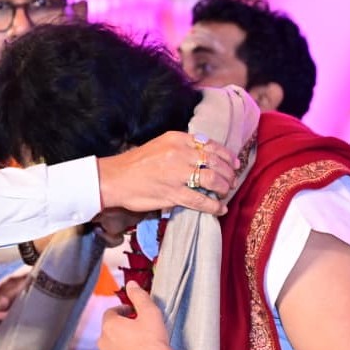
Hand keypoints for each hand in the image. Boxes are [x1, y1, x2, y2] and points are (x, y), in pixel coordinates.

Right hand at [97, 131, 235, 215]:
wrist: (114, 178)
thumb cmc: (135, 163)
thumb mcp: (160, 145)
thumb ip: (182, 148)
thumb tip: (204, 157)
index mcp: (178, 139)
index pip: (211, 145)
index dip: (227, 155)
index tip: (234, 163)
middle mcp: (180, 154)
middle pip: (215, 163)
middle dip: (229, 174)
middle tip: (233, 181)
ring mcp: (177, 174)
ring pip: (212, 181)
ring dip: (224, 188)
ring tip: (225, 193)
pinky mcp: (173, 193)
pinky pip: (200, 200)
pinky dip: (214, 206)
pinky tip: (220, 209)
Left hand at [98, 281, 173, 349]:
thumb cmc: (154, 343)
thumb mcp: (151, 313)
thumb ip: (139, 296)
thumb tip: (131, 284)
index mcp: (110, 325)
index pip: (111, 313)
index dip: (122, 311)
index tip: (132, 313)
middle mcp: (102, 342)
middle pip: (109, 331)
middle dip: (120, 329)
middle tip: (137, 332)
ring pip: (108, 349)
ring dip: (118, 347)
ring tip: (135, 349)